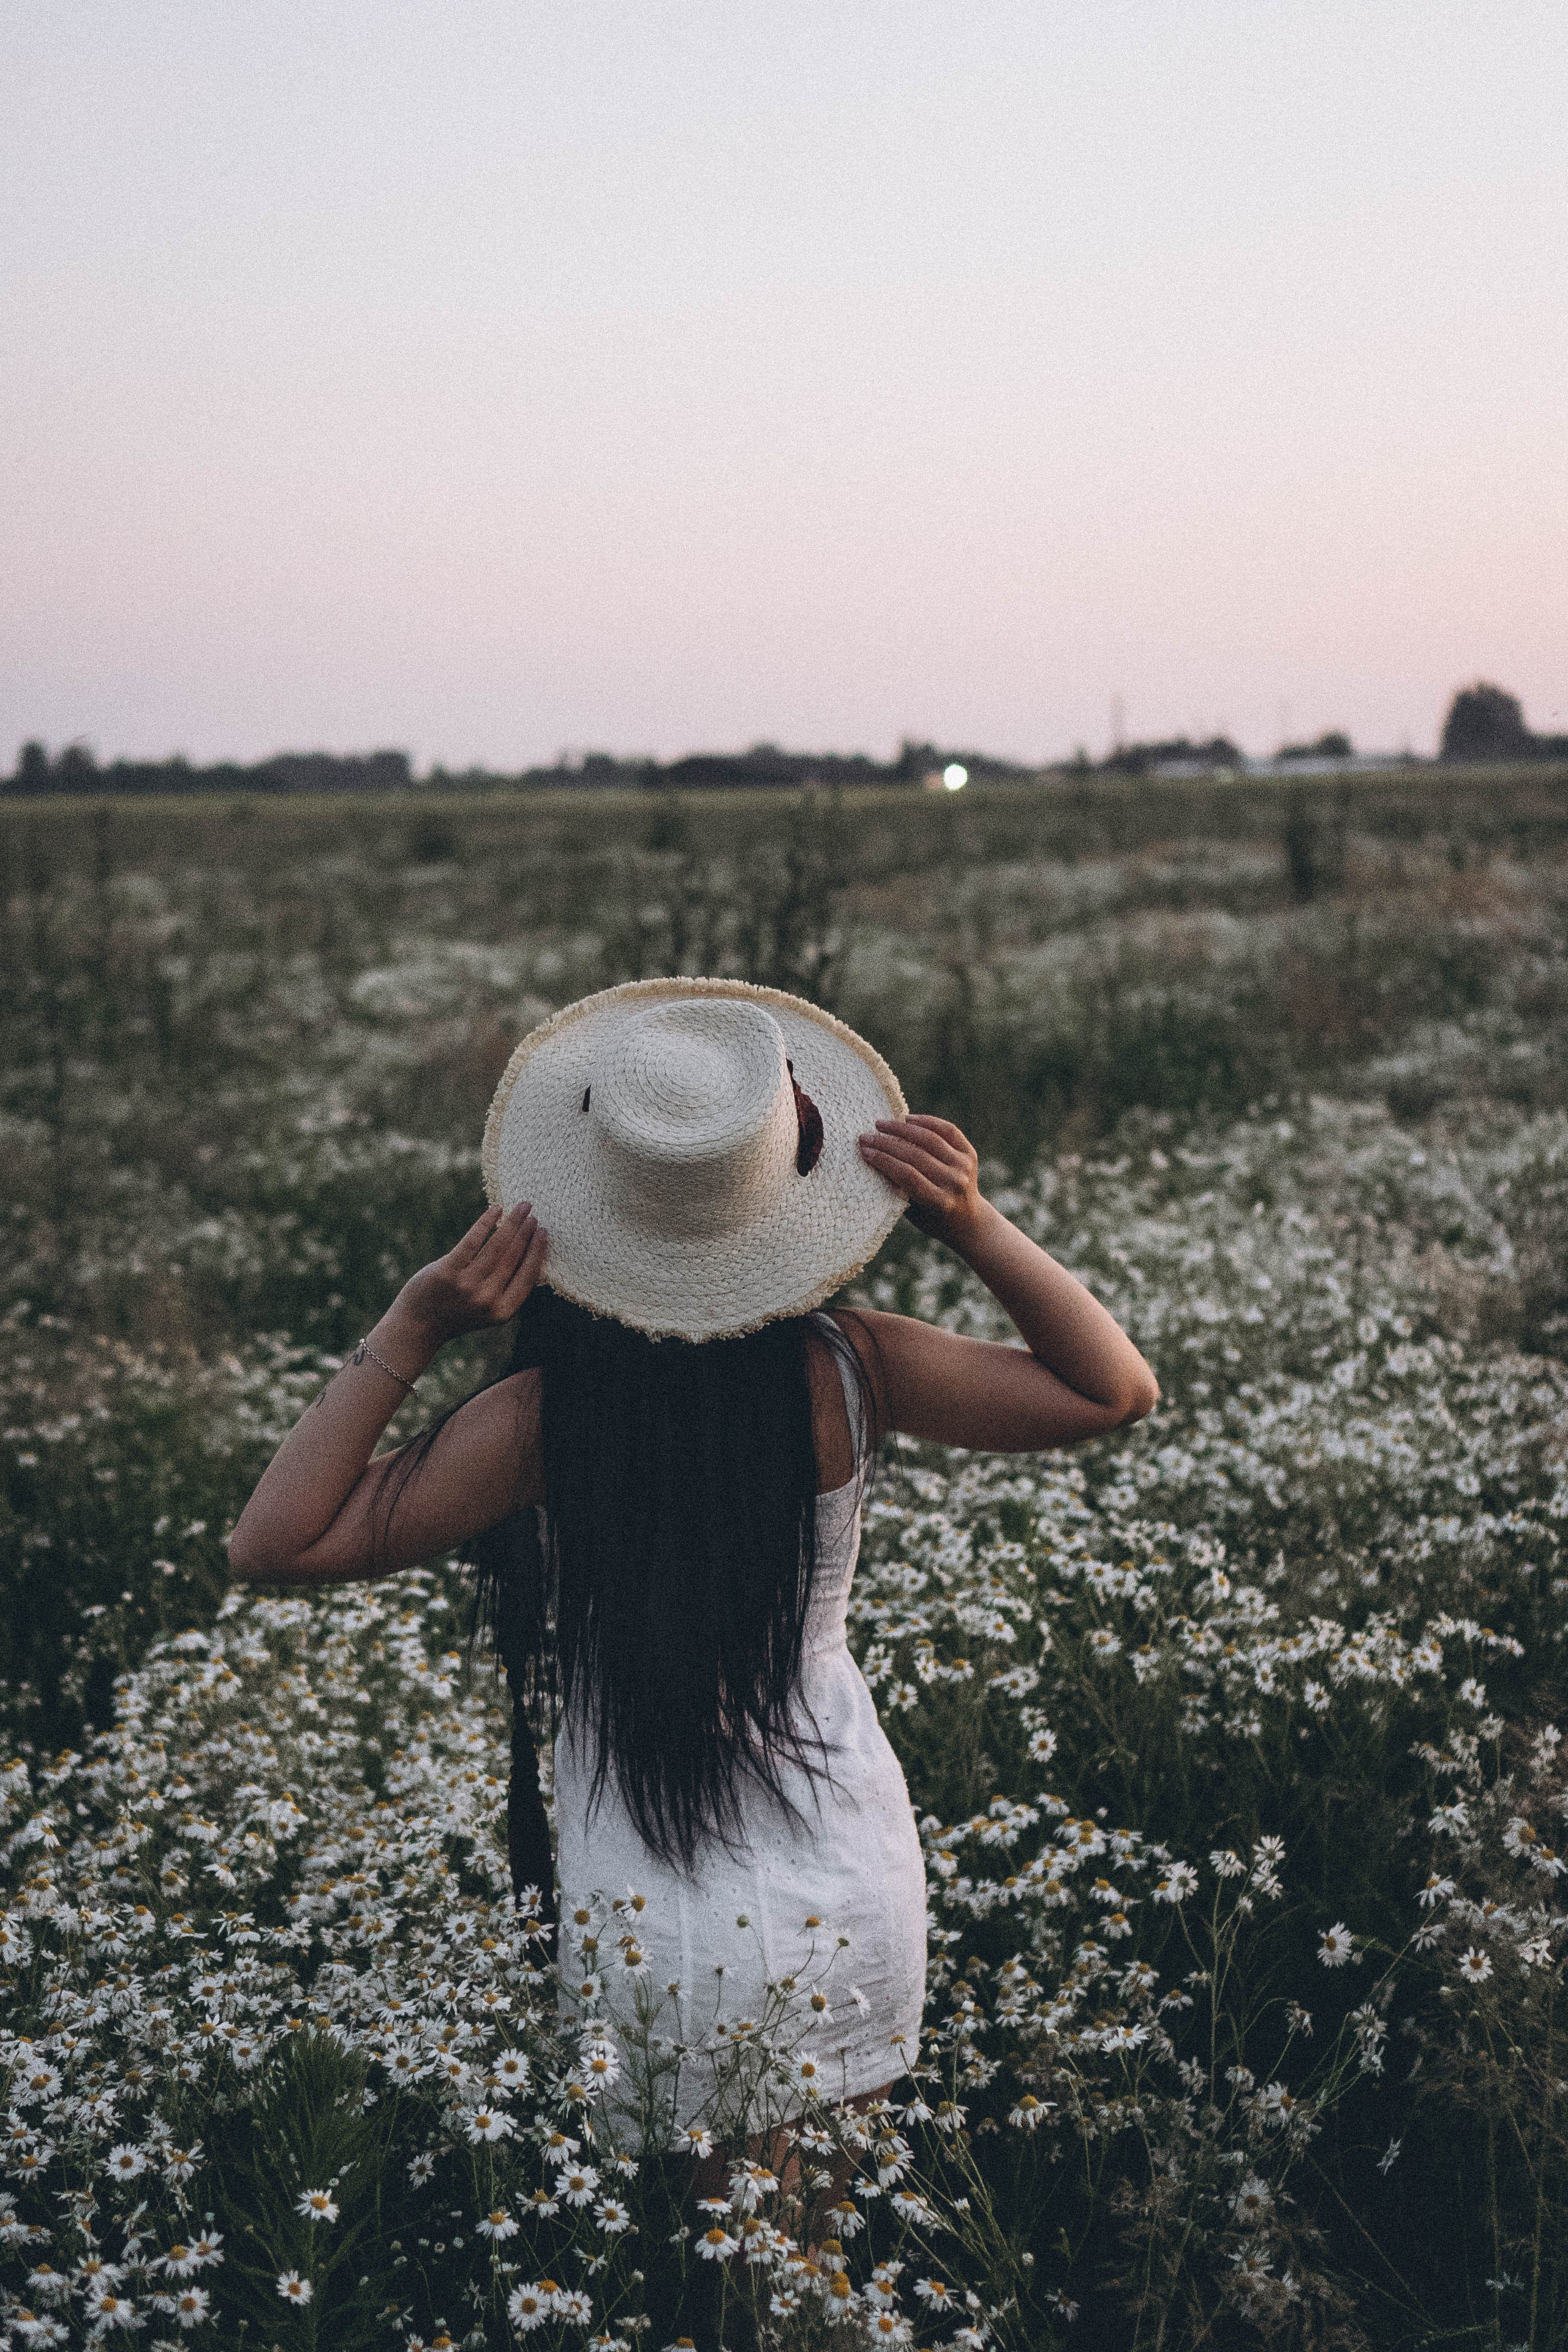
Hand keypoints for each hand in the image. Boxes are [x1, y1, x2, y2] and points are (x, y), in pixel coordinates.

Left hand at [396, 1202, 547, 1344]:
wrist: (418, 1326)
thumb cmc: (456, 1313)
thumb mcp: (487, 1310)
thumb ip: (505, 1289)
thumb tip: (528, 1254)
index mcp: (502, 1312)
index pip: (527, 1277)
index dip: (537, 1252)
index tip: (544, 1233)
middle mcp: (487, 1299)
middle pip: (513, 1258)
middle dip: (526, 1233)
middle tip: (533, 1215)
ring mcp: (467, 1285)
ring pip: (497, 1247)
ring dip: (512, 1223)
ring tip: (521, 1208)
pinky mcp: (447, 1271)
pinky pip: (472, 1241)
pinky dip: (486, 1222)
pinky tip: (495, 1209)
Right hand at [857, 1115, 985, 1248]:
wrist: (968, 1221)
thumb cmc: (932, 1219)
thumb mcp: (913, 1213)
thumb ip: (898, 1188)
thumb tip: (874, 1158)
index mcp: (939, 1202)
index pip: (906, 1175)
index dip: (883, 1160)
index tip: (864, 1150)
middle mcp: (954, 1182)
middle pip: (915, 1155)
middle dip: (886, 1144)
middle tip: (866, 1137)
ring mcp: (964, 1167)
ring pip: (930, 1139)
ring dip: (901, 1129)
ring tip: (881, 1124)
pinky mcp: (970, 1154)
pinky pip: (948, 1130)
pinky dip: (926, 1122)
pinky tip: (907, 1119)